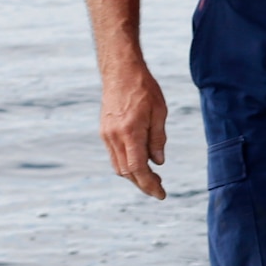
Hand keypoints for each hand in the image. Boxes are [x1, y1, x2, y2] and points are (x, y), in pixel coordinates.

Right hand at [100, 64, 168, 198]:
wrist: (121, 71)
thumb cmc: (144, 88)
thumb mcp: (160, 112)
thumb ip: (158, 139)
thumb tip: (159, 162)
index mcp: (130, 132)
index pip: (137, 168)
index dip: (149, 185)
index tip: (161, 194)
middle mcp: (114, 136)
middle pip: (126, 172)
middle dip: (143, 184)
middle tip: (159, 189)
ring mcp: (106, 134)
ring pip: (118, 166)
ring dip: (134, 176)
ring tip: (152, 178)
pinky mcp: (104, 131)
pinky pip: (114, 155)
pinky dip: (126, 164)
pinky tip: (140, 163)